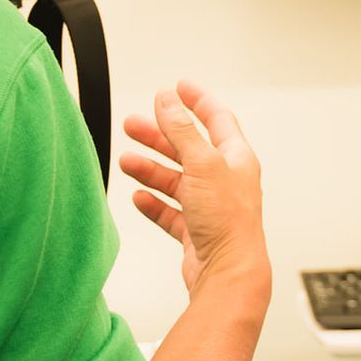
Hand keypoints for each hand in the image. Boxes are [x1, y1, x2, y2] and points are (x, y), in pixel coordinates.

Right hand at [119, 81, 268, 300]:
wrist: (228, 274)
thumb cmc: (226, 220)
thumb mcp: (202, 164)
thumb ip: (182, 130)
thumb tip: (167, 99)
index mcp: (235, 158)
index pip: (217, 119)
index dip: (197, 100)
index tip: (179, 86)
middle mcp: (225, 180)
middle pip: (188, 149)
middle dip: (159, 135)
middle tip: (132, 124)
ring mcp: (210, 207)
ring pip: (176, 180)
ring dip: (150, 169)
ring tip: (126, 161)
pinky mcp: (196, 232)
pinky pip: (170, 212)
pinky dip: (154, 203)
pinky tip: (138, 197)